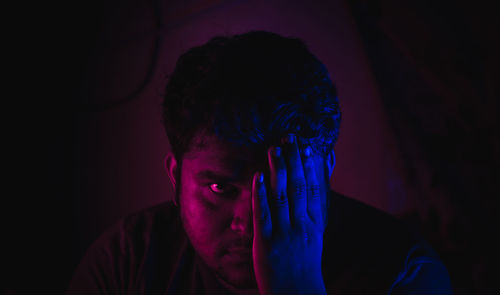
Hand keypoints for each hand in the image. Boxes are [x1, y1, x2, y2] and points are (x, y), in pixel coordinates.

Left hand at [252, 134, 326, 294]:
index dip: (310, 166)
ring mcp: (284, 233)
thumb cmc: (304, 264)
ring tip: (273, 149)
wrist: (297, 293)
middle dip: (293, 160)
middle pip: (297, 186)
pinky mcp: (266, 243)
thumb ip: (312, 212)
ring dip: (277, 170)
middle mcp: (301, 225)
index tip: (306, 146)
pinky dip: (261, 193)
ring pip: (281, 196)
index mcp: (314, 224)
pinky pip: (263, 214)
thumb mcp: (314, 237)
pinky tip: (258, 176)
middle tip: (289, 137)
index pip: (313, 189)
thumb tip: (313, 188)